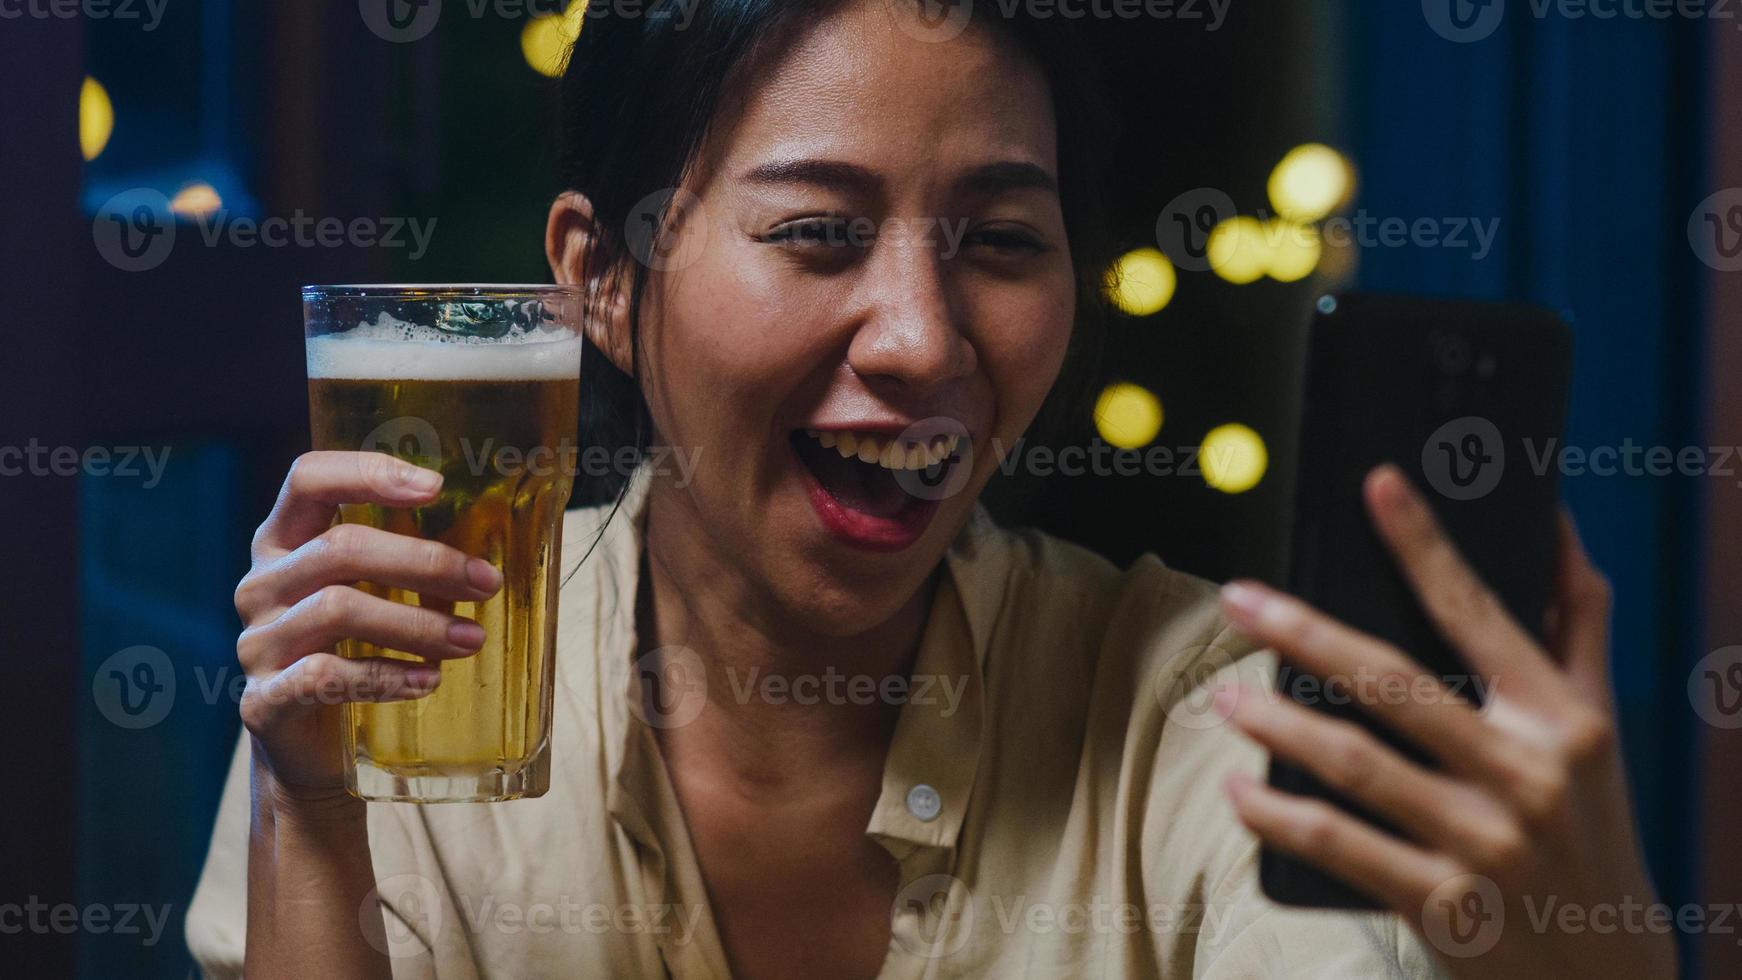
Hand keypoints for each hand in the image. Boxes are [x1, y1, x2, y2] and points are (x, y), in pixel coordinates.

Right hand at [233, 451, 501, 800]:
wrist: (311, 748)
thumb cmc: (353, 653)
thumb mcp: (372, 596)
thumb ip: (405, 565)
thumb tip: (490, 549)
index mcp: (284, 541)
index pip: (308, 479)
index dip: (368, 472)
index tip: (437, 485)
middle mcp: (262, 584)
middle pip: (339, 548)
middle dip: (424, 562)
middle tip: (486, 583)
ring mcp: (256, 643)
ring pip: (336, 610)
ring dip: (417, 624)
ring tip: (472, 640)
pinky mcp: (263, 700)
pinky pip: (324, 676)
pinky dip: (385, 675)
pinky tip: (428, 681)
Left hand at [1213, 464, 1675, 978]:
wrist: (1605, 967)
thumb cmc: (1590, 827)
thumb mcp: (1597, 726)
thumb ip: (1574, 623)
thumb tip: (1556, 521)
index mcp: (1559, 718)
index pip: (1480, 613)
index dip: (1426, 545)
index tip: (1378, 485)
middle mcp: (1525, 775)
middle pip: (1394, 683)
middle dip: (1305, 632)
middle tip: (1239, 599)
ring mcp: (1483, 843)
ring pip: (1357, 764)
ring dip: (1276, 724)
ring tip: (1221, 699)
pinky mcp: (1444, 904)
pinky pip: (1341, 847)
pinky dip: (1279, 816)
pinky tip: (1238, 789)